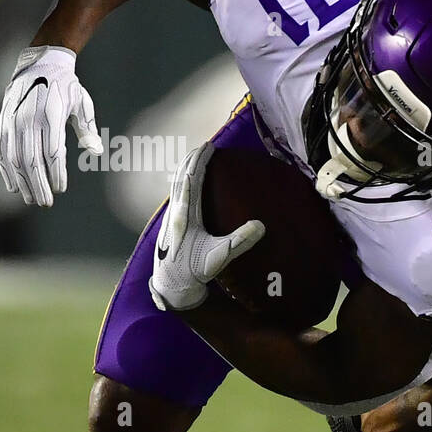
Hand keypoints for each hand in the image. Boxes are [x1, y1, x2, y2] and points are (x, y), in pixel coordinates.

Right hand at [0, 46, 102, 206]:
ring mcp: (13, 120)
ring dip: (22, 181)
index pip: (53, 150)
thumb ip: (87, 128)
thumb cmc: (67, 86)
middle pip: (31, 159)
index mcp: (52, 114)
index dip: (56, 172)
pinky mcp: (4, 121)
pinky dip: (6, 169)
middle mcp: (29, 117)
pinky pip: (2, 149)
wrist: (40, 63)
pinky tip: (14, 186)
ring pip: (14, 157)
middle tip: (46, 203)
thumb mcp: (82, 103)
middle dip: (38, 184)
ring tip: (32, 199)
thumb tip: (96, 151)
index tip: (61, 189)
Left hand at [149, 143, 264, 310]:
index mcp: (186, 216)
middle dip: (192, 161)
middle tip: (203, 147)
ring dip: (186, 170)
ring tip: (194, 159)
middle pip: (182, 178)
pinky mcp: (171, 225)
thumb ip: (239, 241)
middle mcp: (176, 214)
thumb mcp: (219, 257)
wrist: (171, 285)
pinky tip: (186, 186)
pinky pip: (176, 196)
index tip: (209, 147)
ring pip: (177, 186)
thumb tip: (261, 225)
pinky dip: (182, 184)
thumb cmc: (194, 272)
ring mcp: (171, 219)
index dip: (200, 162)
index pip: (193, 181)